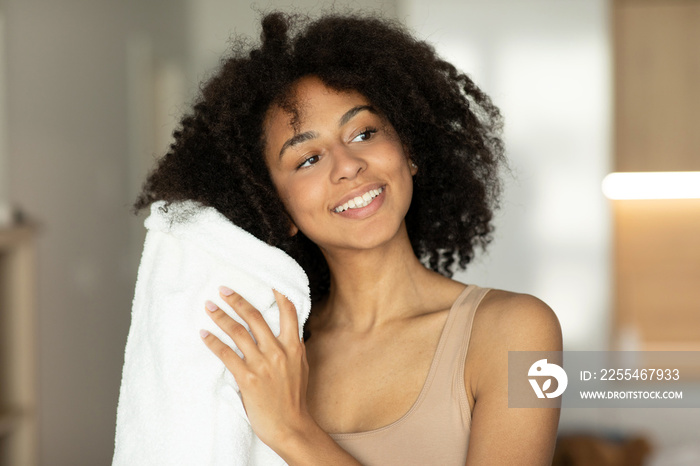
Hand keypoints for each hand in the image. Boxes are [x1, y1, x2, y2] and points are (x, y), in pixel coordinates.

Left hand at [200, 286, 312, 449]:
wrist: (291, 426)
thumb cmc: (294, 398)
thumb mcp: (301, 367)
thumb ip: (292, 348)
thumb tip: (285, 333)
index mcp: (294, 346)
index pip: (288, 311)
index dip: (278, 293)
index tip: (267, 279)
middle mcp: (279, 351)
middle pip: (255, 317)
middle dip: (237, 300)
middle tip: (223, 290)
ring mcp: (263, 364)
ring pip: (238, 333)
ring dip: (221, 317)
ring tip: (210, 306)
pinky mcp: (248, 379)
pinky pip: (226, 355)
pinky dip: (213, 342)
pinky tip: (204, 334)